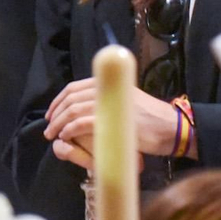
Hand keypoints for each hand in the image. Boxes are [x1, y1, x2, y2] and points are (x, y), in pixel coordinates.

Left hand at [44, 77, 182, 160]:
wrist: (172, 128)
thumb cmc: (152, 120)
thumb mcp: (129, 103)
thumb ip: (111, 101)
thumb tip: (89, 108)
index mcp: (113, 83)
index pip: (76, 86)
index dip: (59, 100)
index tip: (52, 113)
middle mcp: (111, 88)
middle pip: (72, 96)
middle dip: (56, 112)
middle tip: (49, 127)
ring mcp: (113, 103)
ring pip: (74, 108)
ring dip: (59, 122)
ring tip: (53, 134)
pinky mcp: (114, 120)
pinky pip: (83, 121)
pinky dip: (70, 128)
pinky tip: (66, 136)